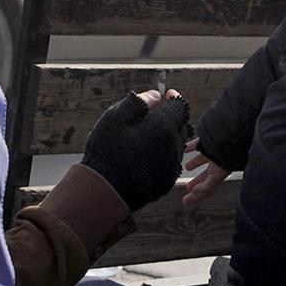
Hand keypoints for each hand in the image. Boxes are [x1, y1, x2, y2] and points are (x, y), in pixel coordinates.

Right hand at [81, 90, 191, 211]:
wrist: (104, 190)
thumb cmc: (107, 151)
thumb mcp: (115, 118)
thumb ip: (138, 102)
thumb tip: (156, 95)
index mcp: (164, 127)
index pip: (179, 107)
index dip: (174, 99)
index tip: (167, 95)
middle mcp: (173, 146)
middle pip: (180, 126)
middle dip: (171, 118)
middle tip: (155, 116)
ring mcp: (172, 166)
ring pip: (177, 145)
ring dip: (167, 138)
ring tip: (149, 136)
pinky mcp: (167, 182)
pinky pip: (171, 163)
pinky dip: (164, 155)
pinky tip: (147, 156)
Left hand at [181, 137, 232, 206]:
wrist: (233, 135)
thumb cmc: (230, 155)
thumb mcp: (217, 176)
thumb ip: (206, 187)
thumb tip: (194, 193)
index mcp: (220, 172)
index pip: (208, 187)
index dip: (198, 195)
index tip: (187, 200)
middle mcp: (217, 163)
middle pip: (205, 175)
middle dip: (197, 182)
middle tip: (188, 188)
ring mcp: (212, 151)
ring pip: (201, 159)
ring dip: (194, 164)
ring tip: (187, 167)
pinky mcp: (208, 139)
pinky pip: (197, 143)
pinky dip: (190, 146)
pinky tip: (184, 148)